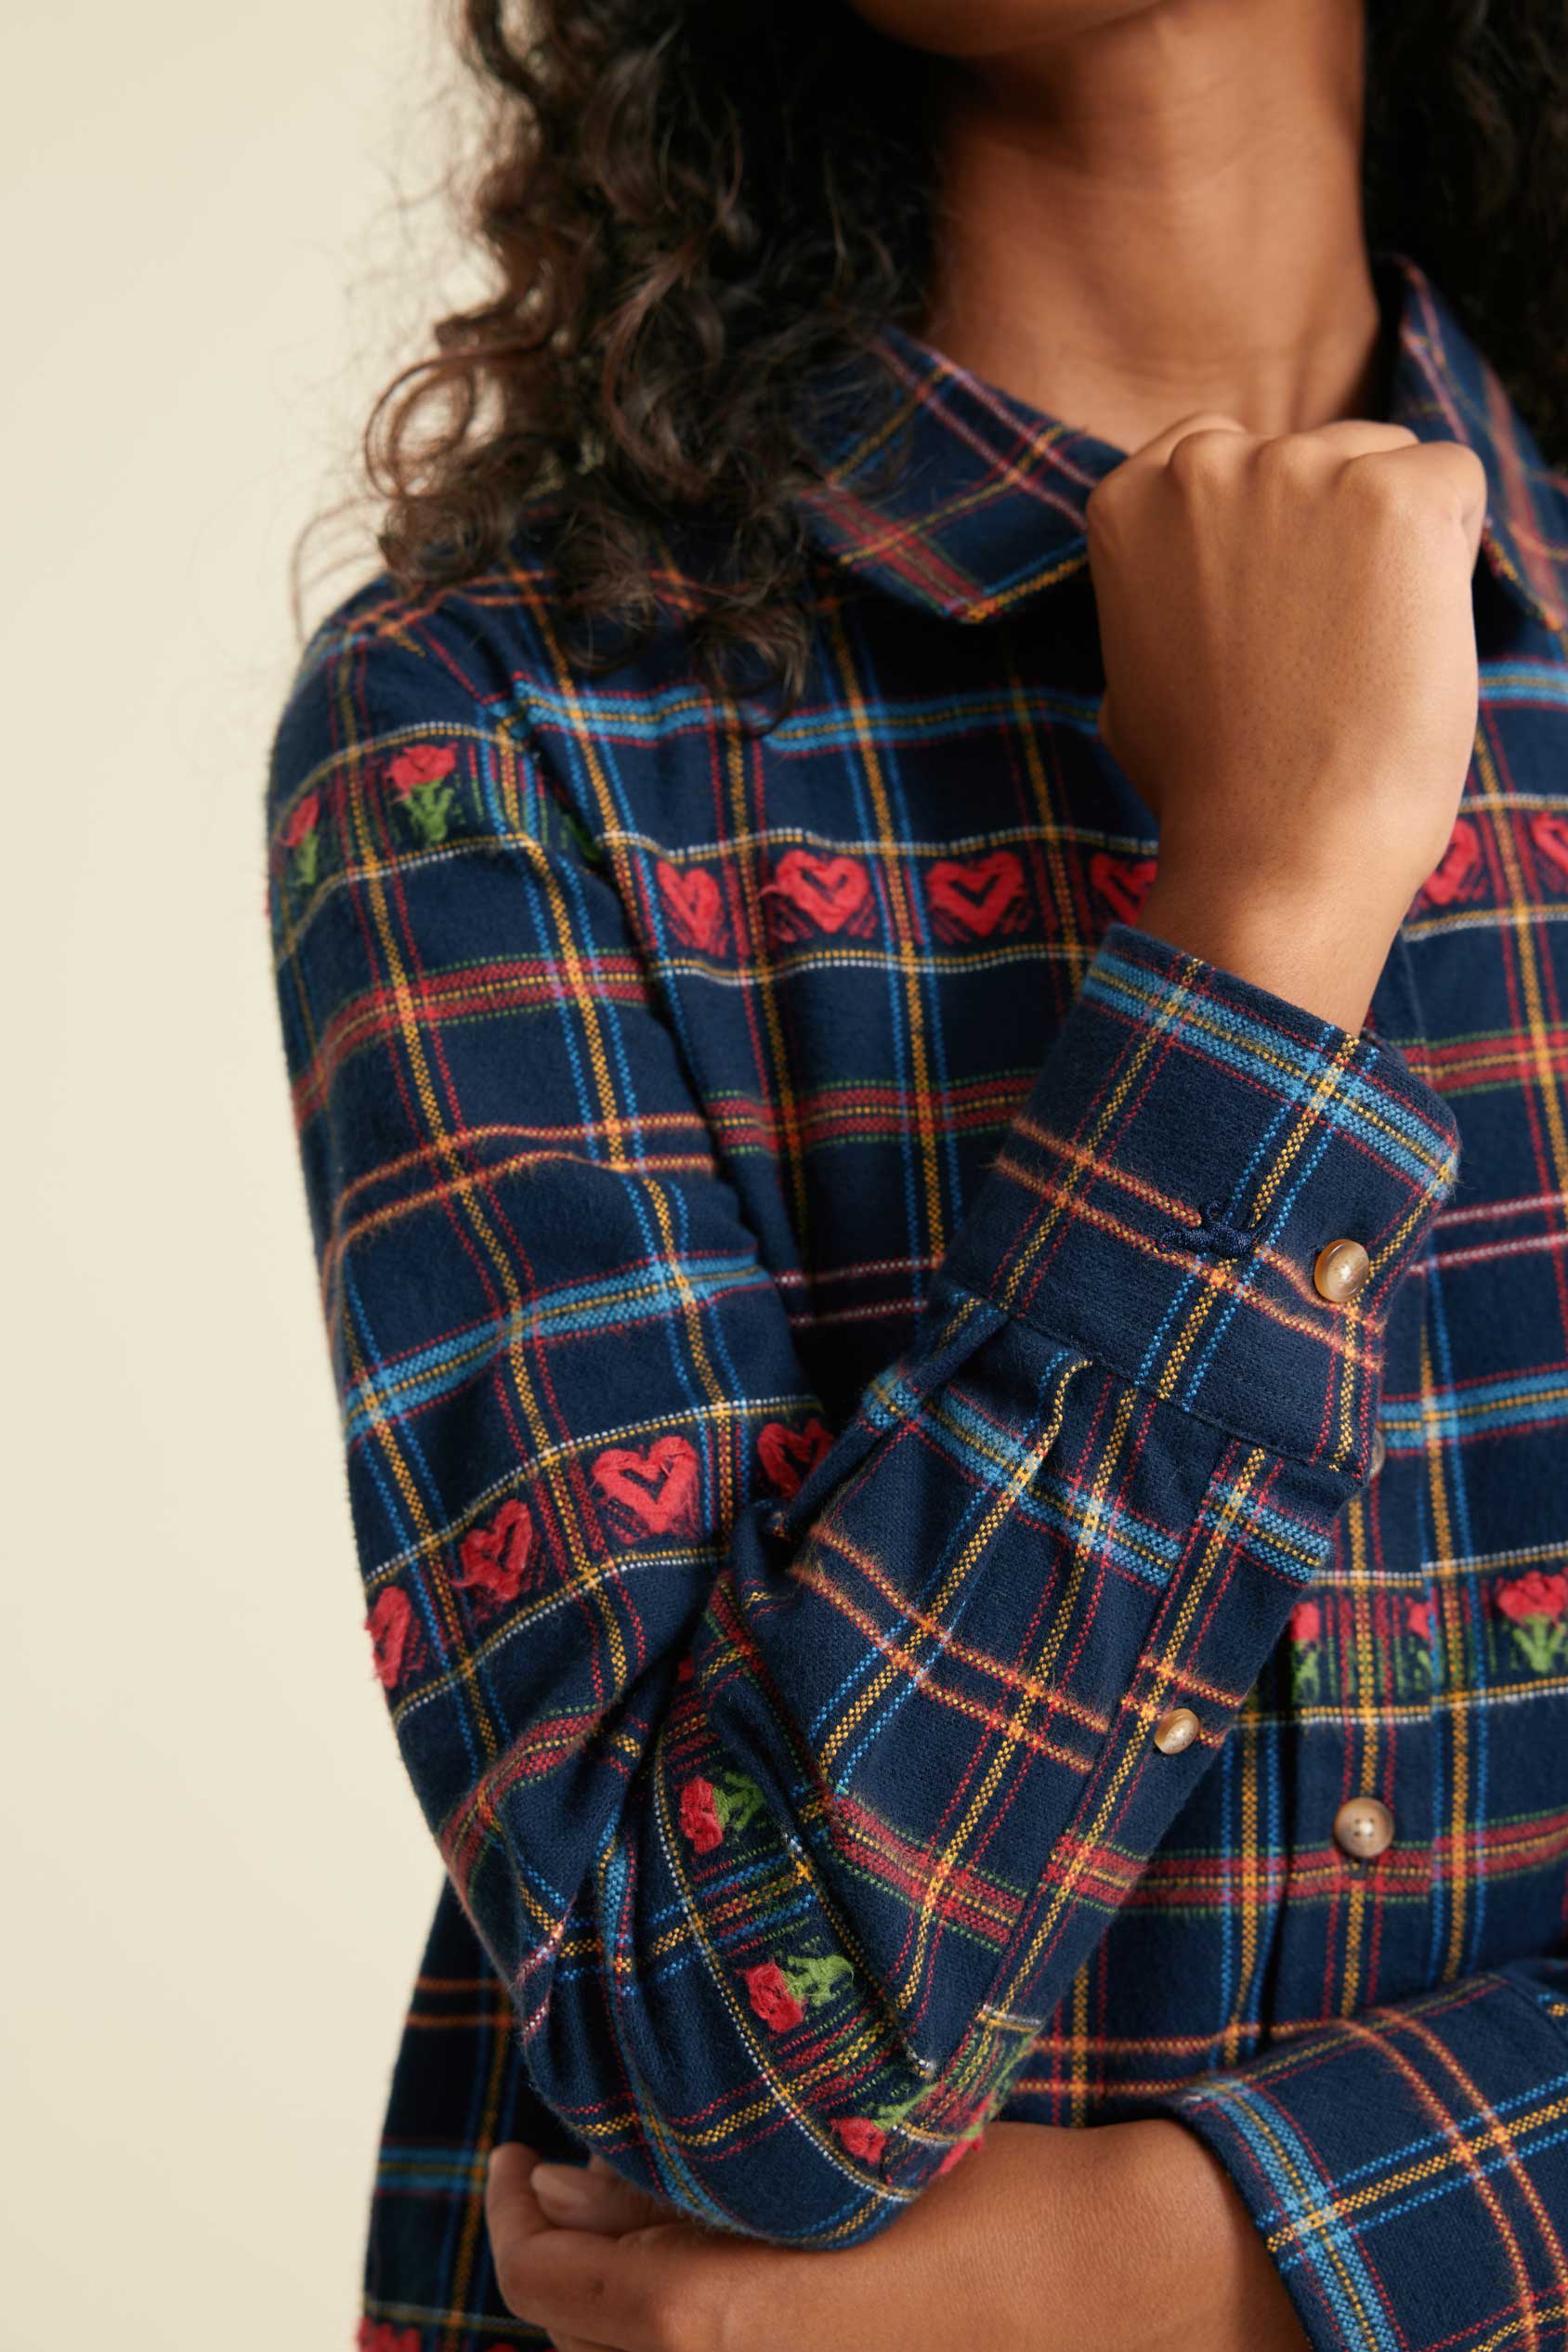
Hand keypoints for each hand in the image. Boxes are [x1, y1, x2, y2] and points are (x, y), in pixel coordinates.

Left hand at [484, 2119, 1308, 2351]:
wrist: (1119, 2288)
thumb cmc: (987, 2207)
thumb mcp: (816, 2170)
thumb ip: (675, 2196)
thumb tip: (564, 2188)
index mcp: (717, 2332)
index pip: (547, 2289)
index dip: (513, 2218)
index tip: (516, 2158)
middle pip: (583, 2338)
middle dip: (564, 2255)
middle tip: (578, 2170)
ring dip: (619, 2297)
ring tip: (644, 2206)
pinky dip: (680, 2323)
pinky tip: (712, 2259)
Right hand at [1084, 409, 1486, 1030]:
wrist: (1275, 847)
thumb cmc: (1208, 789)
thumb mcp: (1132, 681)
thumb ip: (1159, 600)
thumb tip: (1189, 591)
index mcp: (1128, 498)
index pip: (1219, 451)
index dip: (1264, 526)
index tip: (1271, 599)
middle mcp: (1204, 465)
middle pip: (1313, 452)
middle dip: (1334, 532)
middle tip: (1324, 647)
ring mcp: (1300, 469)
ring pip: (1388, 463)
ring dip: (1395, 544)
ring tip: (1364, 652)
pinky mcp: (1395, 495)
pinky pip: (1455, 483)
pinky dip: (1453, 555)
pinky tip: (1411, 637)